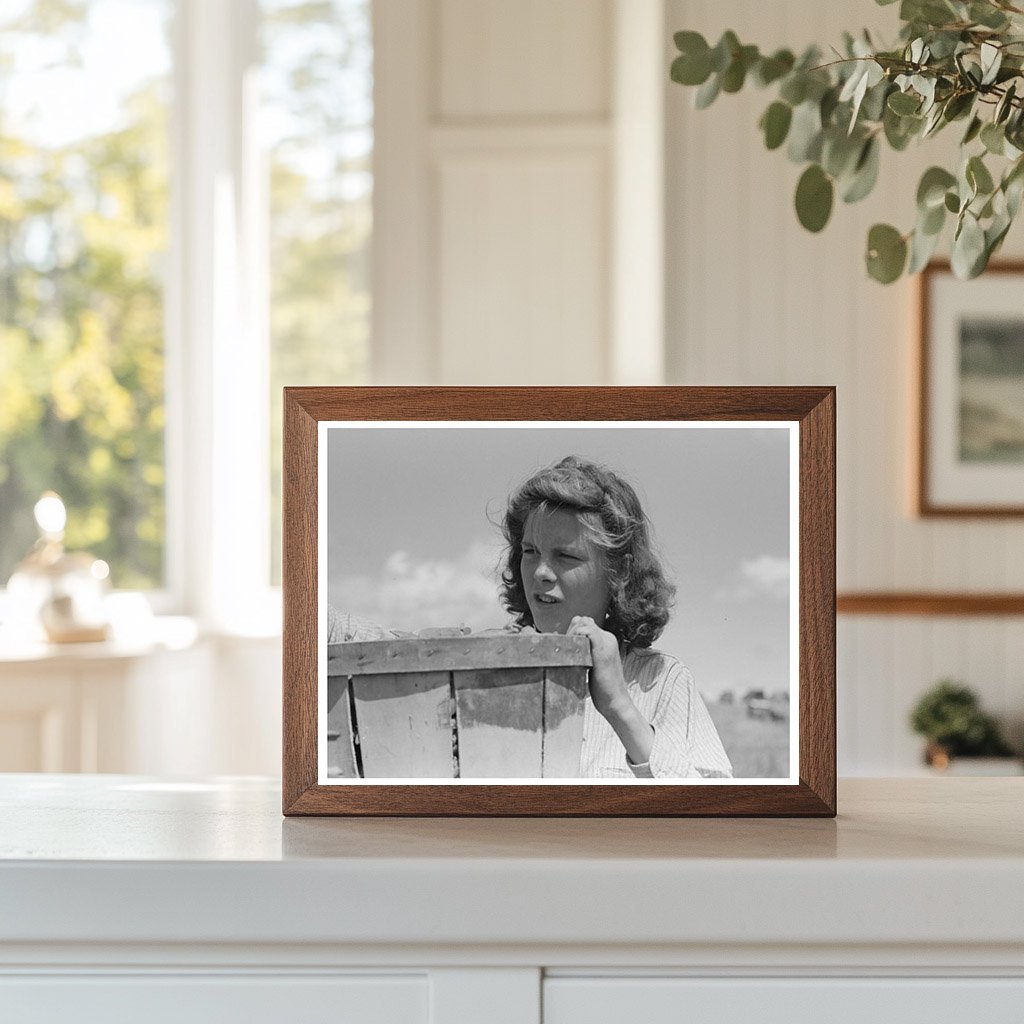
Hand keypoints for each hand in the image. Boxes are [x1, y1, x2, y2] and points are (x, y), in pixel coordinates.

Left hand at [567, 615, 654, 766]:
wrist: (615, 702)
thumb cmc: (602, 687)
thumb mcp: (591, 665)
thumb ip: (584, 653)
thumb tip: (567, 646)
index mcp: (606, 640)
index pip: (585, 622)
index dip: (573, 630)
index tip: (566, 646)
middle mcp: (608, 638)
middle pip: (583, 621)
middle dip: (571, 631)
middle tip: (565, 649)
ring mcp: (607, 643)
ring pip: (584, 623)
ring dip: (572, 634)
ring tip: (568, 652)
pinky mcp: (603, 651)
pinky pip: (588, 631)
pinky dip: (577, 635)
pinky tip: (571, 649)